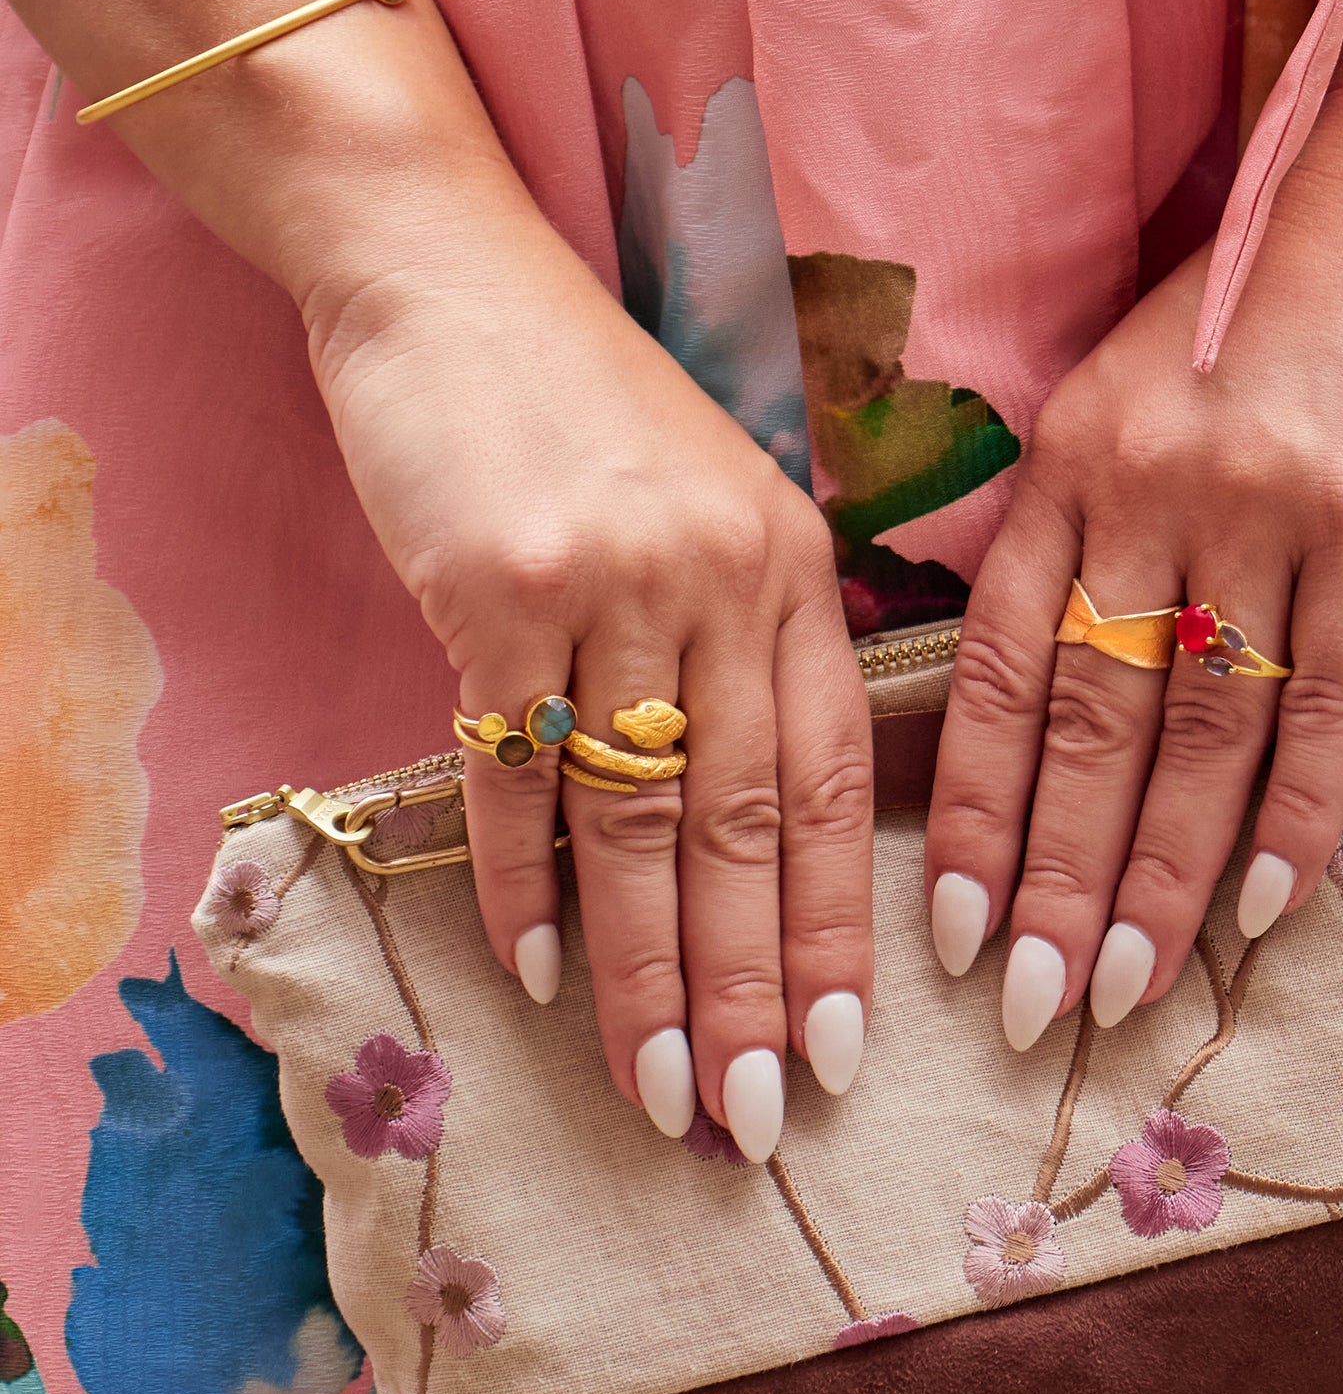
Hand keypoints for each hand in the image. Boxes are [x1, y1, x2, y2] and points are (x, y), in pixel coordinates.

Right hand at [307, 184, 871, 1158]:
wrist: (447, 274)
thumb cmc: (584, 408)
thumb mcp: (710, 506)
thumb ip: (745, 643)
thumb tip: (748, 829)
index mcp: (791, 569)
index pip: (835, 782)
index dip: (840, 926)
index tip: (844, 1050)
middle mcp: (721, 579)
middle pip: (748, 824)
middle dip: (753, 986)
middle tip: (753, 1119)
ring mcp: (610, 583)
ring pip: (640, 817)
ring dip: (645, 969)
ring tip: (657, 1088)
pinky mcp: (495, 587)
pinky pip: (518, 770)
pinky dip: (522, 877)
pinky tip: (533, 968)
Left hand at [924, 107, 1342, 1045]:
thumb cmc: (1265, 292)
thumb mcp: (1128, 388)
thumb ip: (1081, 522)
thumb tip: (1040, 685)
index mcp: (1067, 461)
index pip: (992, 668)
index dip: (970, 809)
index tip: (950, 927)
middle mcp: (1148, 490)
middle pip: (1083, 723)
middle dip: (1050, 879)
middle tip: (1027, 1007)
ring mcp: (1267, 509)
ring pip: (1197, 732)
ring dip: (1158, 875)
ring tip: (1124, 985)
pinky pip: (1330, 701)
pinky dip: (1298, 813)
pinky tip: (1264, 904)